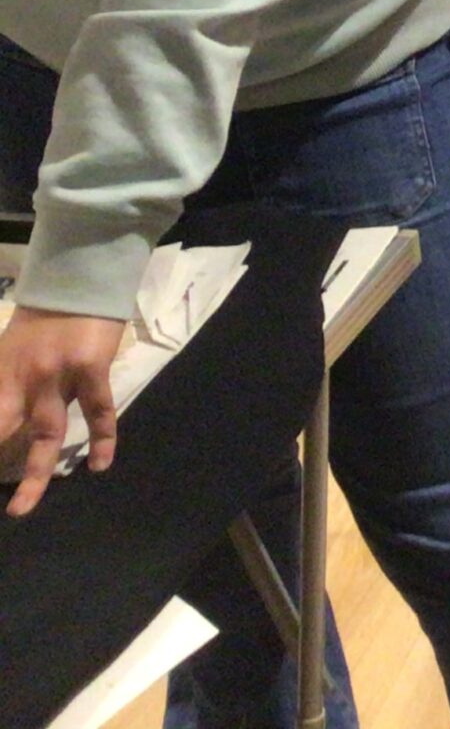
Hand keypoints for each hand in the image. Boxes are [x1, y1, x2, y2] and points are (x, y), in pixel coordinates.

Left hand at [0, 304, 122, 515]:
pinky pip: (97, 412)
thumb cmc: (44, 314)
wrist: (80, 279)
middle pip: (0, 431)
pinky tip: (100, 465)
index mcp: (0, 373)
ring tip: (21, 508)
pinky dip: (101, 439)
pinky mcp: (91, 369)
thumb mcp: (10, 348)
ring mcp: (57, 375)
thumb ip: (8, 381)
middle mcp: (22, 378)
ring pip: (42, 434)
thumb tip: (9, 419)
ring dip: (31, 474)